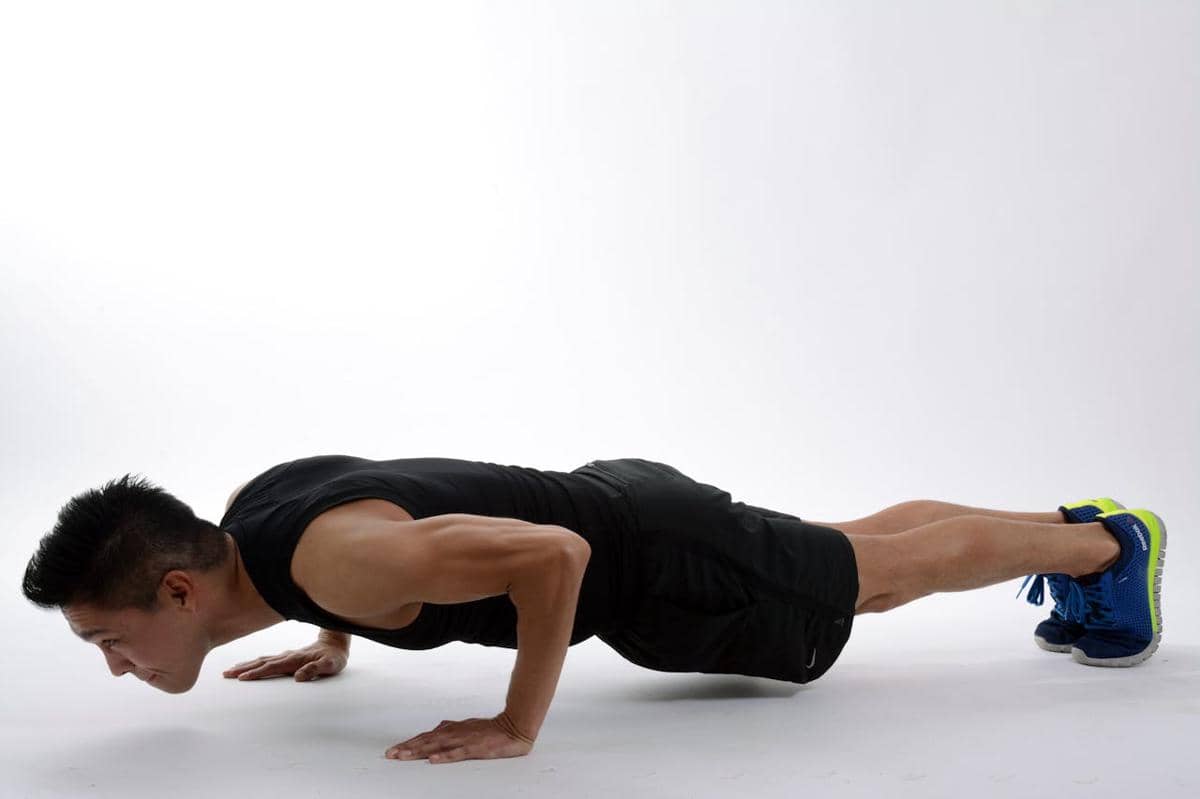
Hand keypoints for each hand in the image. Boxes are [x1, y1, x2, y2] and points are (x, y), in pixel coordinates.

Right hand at [223, 641, 347, 681]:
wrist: (336, 643)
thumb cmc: (333, 657)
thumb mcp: (330, 665)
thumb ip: (315, 669)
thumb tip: (299, 677)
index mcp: (295, 659)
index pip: (272, 667)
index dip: (257, 673)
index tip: (242, 678)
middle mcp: (287, 656)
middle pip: (261, 662)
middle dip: (243, 668)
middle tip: (226, 674)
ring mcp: (286, 656)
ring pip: (261, 660)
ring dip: (245, 665)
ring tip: (230, 670)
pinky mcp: (286, 657)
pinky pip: (266, 659)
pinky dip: (254, 662)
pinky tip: (246, 665)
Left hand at [385, 713, 534, 763]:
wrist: (514, 726)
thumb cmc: (491, 729)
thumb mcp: (468, 727)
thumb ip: (452, 729)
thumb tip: (438, 728)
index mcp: (452, 730)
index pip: (425, 737)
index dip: (409, 743)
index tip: (394, 750)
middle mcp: (455, 733)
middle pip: (426, 741)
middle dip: (407, 748)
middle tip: (391, 755)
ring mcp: (464, 740)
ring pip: (437, 746)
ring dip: (419, 751)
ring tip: (404, 757)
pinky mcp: (475, 748)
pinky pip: (457, 753)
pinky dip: (444, 757)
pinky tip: (433, 761)